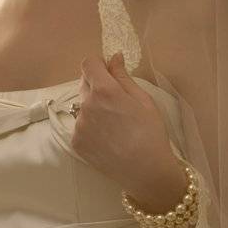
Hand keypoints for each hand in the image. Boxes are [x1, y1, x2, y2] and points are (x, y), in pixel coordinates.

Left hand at [70, 52, 182, 203]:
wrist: (146, 171)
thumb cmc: (151, 132)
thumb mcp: (143, 99)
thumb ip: (123, 76)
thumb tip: (114, 56)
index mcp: (104, 90)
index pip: (88, 64)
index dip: (98, 65)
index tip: (109, 72)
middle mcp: (86, 105)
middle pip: (84, 83)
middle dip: (97, 85)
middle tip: (116, 101)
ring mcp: (79, 125)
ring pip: (82, 106)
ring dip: (93, 107)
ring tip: (114, 124)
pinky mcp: (76, 142)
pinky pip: (80, 125)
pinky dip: (91, 126)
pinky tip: (108, 137)